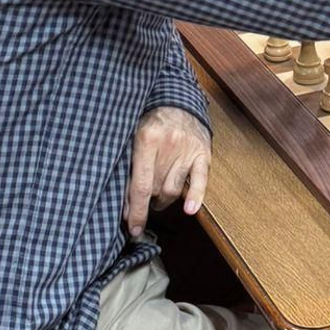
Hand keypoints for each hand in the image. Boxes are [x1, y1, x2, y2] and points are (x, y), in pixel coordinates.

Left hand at [125, 107, 211, 236]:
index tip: (133, 228)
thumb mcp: (131, 138)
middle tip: (141, 204)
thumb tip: (126, 206)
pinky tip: (190, 210)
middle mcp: (168, 145)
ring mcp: (187, 149)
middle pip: (157, 189)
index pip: (141, 186)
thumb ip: (128, 169)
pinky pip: (200, 180)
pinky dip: (196, 196)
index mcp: (146, 139)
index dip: (136, 211)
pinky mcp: (203, 153)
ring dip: (163, 200)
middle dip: (148, 202)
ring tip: (157, 199)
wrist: (176, 101)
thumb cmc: (149, 122)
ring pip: (174, 189)